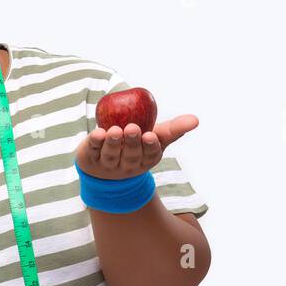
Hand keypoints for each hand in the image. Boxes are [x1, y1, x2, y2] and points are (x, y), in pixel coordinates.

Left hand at [75, 114, 198, 179]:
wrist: (104, 162)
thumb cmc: (136, 146)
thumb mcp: (155, 137)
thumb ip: (173, 129)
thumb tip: (196, 120)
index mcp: (145, 160)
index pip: (149, 155)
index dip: (150, 146)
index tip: (150, 135)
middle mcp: (127, 166)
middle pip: (130, 156)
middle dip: (132, 143)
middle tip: (132, 128)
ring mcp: (107, 165)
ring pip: (111, 155)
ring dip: (113, 143)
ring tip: (114, 130)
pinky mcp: (89, 159)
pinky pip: (92, 150)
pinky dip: (94, 143)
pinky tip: (97, 133)